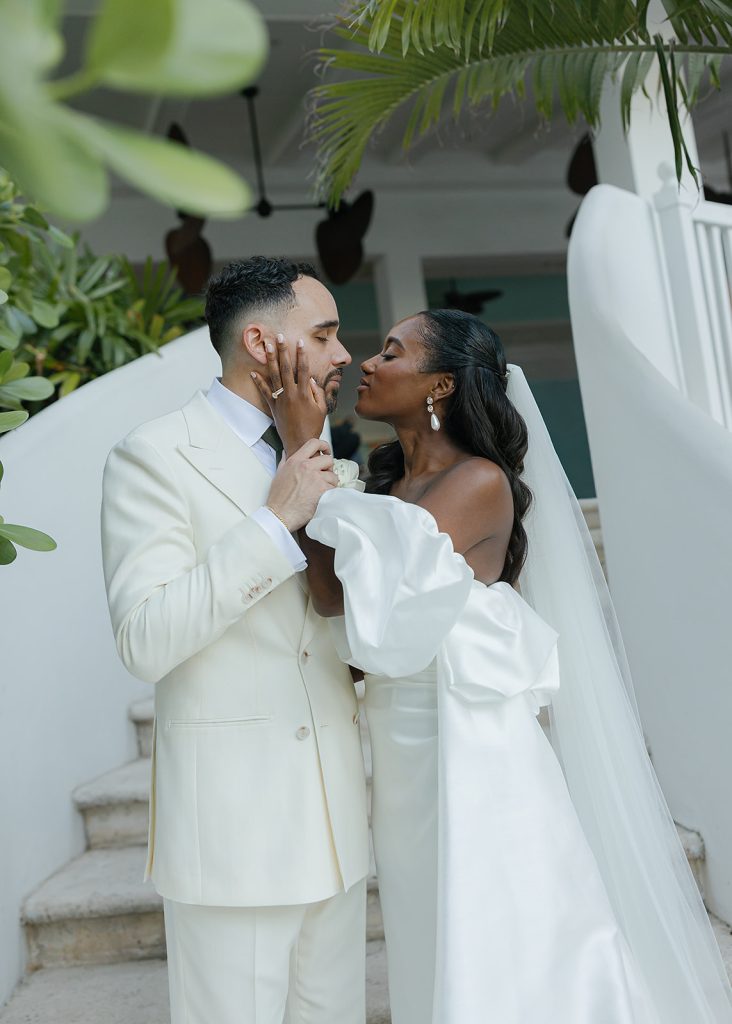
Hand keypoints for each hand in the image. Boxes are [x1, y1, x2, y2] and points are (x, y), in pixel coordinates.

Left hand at [251, 335, 327, 455]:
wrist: (300, 443)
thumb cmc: (313, 426)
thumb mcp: (321, 409)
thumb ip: (318, 392)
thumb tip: (311, 379)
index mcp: (304, 393)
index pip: (303, 369)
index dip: (302, 354)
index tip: (300, 342)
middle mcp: (291, 394)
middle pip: (286, 368)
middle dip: (283, 351)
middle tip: (279, 336)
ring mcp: (280, 400)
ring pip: (274, 376)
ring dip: (270, 359)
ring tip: (267, 346)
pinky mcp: (273, 407)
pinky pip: (264, 392)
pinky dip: (258, 382)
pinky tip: (253, 371)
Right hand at [266, 438, 336, 531]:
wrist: (279, 515)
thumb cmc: (278, 498)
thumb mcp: (279, 474)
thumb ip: (285, 462)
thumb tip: (286, 453)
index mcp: (295, 461)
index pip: (314, 443)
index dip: (324, 445)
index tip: (326, 451)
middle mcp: (306, 467)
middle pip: (328, 460)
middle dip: (328, 469)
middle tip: (323, 477)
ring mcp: (316, 478)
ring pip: (333, 476)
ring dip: (330, 484)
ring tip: (320, 492)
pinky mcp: (322, 490)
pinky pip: (334, 489)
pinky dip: (330, 494)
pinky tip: (321, 499)